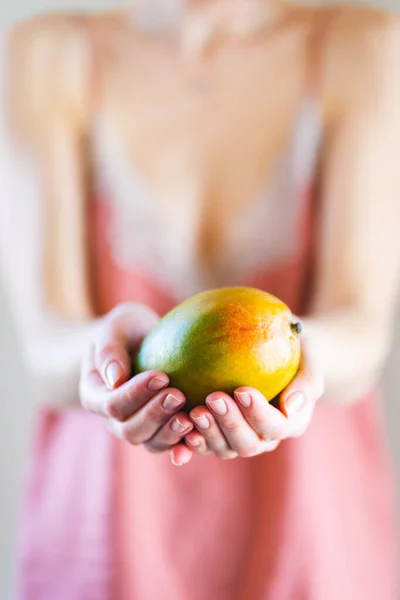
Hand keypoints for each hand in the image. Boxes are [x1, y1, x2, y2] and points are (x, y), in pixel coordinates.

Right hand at [79, 303, 193, 465]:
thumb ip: (109, 348)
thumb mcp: (116, 326)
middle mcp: (113, 419)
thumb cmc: (127, 329)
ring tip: (191, 418)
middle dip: (155, 415)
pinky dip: (185, 443)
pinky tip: (200, 434)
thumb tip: (115, 378)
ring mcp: (138, 428)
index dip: (135, 394)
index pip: (112, 404)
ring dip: (170, 433)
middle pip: (130, 430)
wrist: (141, 341)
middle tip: (178, 395)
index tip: (161, 376)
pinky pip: (172, 444)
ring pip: (151, 442)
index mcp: (95, 395)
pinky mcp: (161, 431)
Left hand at [185, 335, 323, 458]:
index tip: (242, 389)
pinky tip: (178, 426)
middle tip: (213, 398)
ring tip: (193, 412)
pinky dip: (189, 442)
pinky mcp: (215, 435)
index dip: (258, 414)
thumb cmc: (294, 348)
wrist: (274, 348)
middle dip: (230, 423)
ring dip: (208, 433)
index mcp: (289, 423)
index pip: (275, 426)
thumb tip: (291, 405)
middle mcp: (263, 438)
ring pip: (223, 448)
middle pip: (247, 443)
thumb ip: (307, 380)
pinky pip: (202, 444)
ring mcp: (238, 439)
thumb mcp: (309, 355)